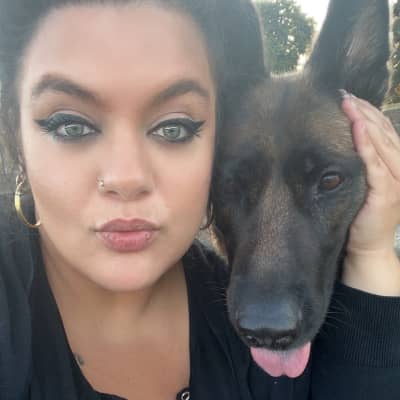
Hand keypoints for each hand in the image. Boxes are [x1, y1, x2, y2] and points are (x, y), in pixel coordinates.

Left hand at [340, 93, 399, 295]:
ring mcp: (396, 181)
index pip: (382, 131)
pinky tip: (358, 129)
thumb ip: (357, 163)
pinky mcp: (387, 194)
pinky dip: (368, 146)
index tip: (347, 97)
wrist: (367, 246)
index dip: (367, 112)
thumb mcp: (360, 183)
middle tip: (344, 93)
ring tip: (349, 104)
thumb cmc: (359, 214)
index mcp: (393, 164)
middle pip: (383, 132)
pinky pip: (377, 165)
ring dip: (365, 121)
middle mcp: (399, 169)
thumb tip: (337, 142)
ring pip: (383, 143)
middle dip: (364, 111)